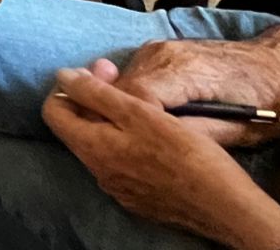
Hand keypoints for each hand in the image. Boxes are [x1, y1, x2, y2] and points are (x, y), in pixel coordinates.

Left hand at [43, 64, 279, 248]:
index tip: (99, 72)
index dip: (69, 87)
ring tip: (142, 104)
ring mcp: (119, 188)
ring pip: (102, 145)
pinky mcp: (141, 197)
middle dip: (94, 98)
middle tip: (122, 78)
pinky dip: (129, 143)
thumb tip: (63, 76)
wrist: (226, 207)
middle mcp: (98, 173)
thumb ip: (97, 94)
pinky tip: (156, 134)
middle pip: (78, 127)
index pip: (53, 112)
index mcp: (92, 149)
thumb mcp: (141, 113)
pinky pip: (123, 163)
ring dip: (112, 120)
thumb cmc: (186, 155)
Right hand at [114, 37, 279, 147]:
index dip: (130, 125)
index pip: (137, 96)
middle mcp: (163, 53)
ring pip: (122, 83)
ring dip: (123, 110)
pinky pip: (133, 78)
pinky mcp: (157, 52)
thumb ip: (196, 134)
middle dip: (119, 119)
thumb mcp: (241, 129)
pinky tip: (142, 120)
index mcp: (187, 70)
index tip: (133, 151)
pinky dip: (131, 100)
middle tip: (128, 152)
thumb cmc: (271, 101)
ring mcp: (158, 49)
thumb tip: (158, 146)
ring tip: (134, 139)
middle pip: (122, 89)